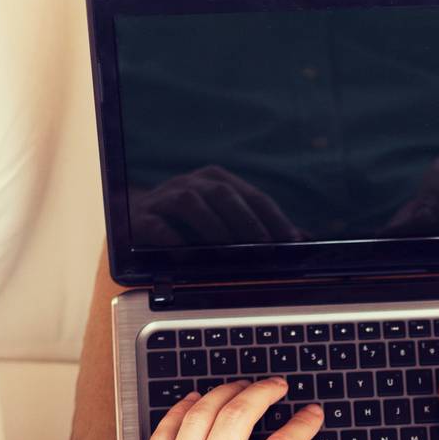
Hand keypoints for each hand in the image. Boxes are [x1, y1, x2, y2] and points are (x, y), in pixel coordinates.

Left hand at [106, 379, 344, 439]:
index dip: (302, 425)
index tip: (313, 415)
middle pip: (237, 416)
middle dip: (263, 392)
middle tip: (278, 386)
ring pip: (198, 417)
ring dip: (223, 393)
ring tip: (241, 386)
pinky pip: (162, 434)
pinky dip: (180, 411)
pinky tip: (194, 401)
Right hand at [128, 165, 302, 244]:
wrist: (135, 218)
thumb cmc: (189, 222)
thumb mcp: (225, 219)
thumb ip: (260, 227)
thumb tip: (304, 239)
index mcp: (217, 181)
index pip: (253, 197)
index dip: (274, 218)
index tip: (293, 242)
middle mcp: (192, 183)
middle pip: (224, 195)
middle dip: (247, 223)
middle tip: (265, 249)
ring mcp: (165, 197)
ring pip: (191, 203)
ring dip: (213, 229)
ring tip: (229, 254)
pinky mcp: (141, 217)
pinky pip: (157, 225)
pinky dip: (173, 240)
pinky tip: (188, 258)